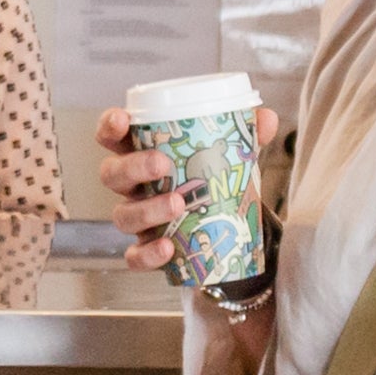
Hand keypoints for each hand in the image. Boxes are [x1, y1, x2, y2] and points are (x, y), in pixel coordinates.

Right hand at [96, 105, 277, 273]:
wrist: (226, 228)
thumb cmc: (213, 181)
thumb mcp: (228, 155)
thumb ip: (245, 135)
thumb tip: (265, 118)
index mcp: (143, 154)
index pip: (112, 137)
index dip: (110, 126)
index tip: (122, 120)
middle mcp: (133, 186)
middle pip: (112, 174)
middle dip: (134, 167)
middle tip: (163, 164)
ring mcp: (137, 218)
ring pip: (122, 215)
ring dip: (146, 209)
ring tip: (177, 204)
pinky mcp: (146, 250)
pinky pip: (134, 256)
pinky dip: (147, 254)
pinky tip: (167, 248)